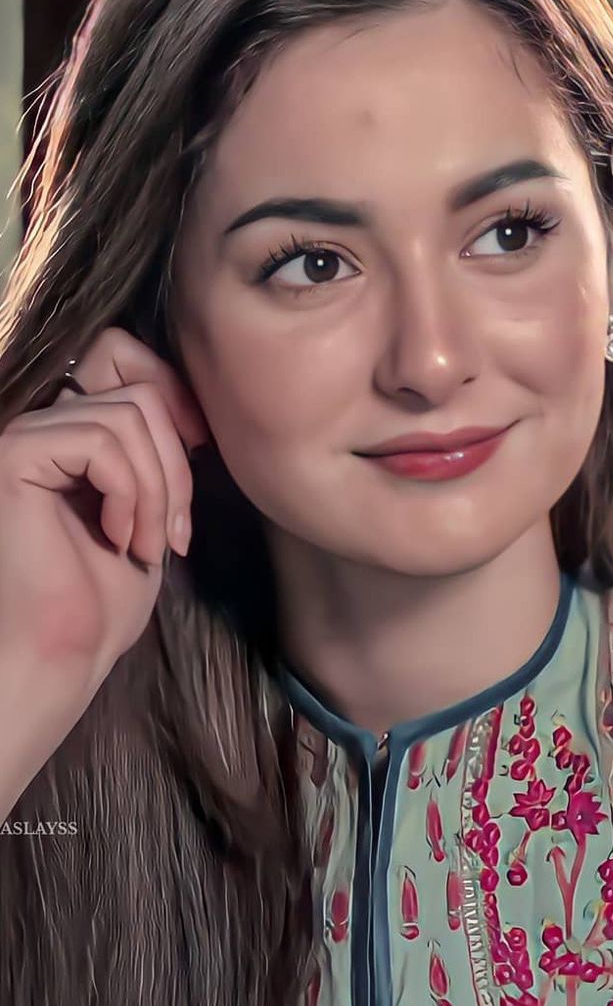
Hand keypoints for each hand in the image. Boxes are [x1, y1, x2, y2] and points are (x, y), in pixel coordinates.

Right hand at [0, 326, 209, 813]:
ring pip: (128, 415)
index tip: (201, 453)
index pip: (122, 353)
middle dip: (175, 464)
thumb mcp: (149, 507)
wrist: (63, 652)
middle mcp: (40, 422)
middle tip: (173, 535)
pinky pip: (100, 441)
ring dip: (155, 490)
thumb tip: (192, 405)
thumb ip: (157, 449)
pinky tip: (116, 539)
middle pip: (137, 389)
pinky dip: (128, 492)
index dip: (174, 395)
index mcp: (68, 429)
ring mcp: (24, 434)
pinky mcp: (15, 453)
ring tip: (144, 545)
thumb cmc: (102, 597)